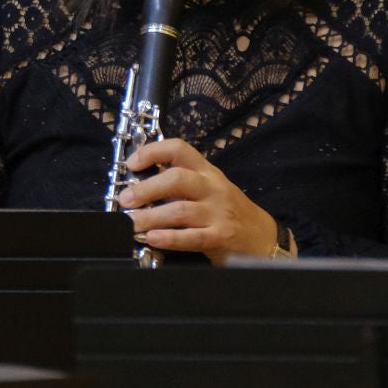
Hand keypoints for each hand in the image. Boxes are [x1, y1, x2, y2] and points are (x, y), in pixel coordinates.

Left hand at [115, 139, 278, 264]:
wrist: (262, 237)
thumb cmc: (228, 210)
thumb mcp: (209, 187)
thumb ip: (181, 180)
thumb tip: (140, 177)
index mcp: (207, 171)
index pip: (179, 149)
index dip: (152, 152)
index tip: (132, 164)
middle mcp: (212, 188)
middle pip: (177, 179)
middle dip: (146, 189)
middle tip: (125, 199)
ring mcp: (218, 213)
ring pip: (180, 211)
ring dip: (151, 216)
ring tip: (131, 223)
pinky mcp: (220, 237)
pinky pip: (191, 237)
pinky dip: (169, 238)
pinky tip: (152, 238)